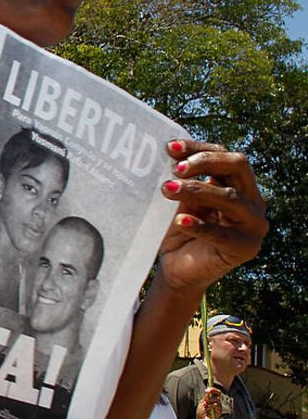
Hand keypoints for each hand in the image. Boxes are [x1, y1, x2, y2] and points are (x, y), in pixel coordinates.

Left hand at [158, 141, 267, 294]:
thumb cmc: (179, 232)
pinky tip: (181, 221)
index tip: (169, 147)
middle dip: (205, 162)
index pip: (224, 155)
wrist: (178, 271)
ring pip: (230, 197)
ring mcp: (252, 224)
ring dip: (197, 190)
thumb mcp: (180, 202)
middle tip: (175, 169)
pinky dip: (200, 226)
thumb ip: (180, 181)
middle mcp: (251, 200)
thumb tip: (166, 154)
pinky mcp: (245, 248)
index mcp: (237, 184)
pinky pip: (222, 234)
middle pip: (237, 166)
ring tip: (167, 190)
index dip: (198, 148)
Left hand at [194, 387, 222, 418]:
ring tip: (206, 408)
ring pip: (217, 400)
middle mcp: (215, 403)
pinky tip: (209, 411)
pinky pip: (217, 406)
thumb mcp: (201, 404)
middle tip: (209, 390)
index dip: (212, 390)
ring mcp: (218, 407)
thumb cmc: (200, 414)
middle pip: (218, 394)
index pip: (213, 393)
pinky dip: (212, 407)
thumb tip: (207, 391)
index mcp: (210, 400)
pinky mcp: (219, 412)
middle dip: (214, 390)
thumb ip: (206, 398)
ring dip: (210, 402)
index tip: (207, 389)